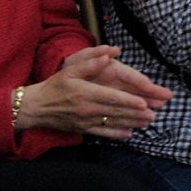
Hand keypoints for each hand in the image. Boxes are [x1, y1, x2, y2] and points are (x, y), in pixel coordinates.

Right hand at [18, 46, 157, 138]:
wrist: (36, 108)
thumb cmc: (54, 86)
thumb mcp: (70, 70)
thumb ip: (90, 63)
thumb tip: (108, 56)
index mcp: (85, 93)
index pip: (111, 98)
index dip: (128, 101)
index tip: (143, 103)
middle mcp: (87, 109)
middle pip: (115, 112)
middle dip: (136, 114)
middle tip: (154, 114)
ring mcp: (85, 121)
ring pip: (112, 123)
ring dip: (131, 123)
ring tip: (147, 123)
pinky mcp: (83, 129)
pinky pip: (102, 134)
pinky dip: (116, 135)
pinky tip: (128, 134)